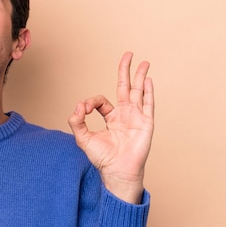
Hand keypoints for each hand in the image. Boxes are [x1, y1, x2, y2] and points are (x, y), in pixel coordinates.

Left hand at [68, 52, 153, 203]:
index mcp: (112, 118)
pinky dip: (148, 92)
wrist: (117, 172)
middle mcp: (125, 115)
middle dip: (125, 71)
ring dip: (140, 76)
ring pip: (139, 92)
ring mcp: (137, 118)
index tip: (83, 109)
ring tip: (143, 62)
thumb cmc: (102, 158)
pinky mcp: (145, 123)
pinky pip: (148, 104)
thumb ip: (77, 122)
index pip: (102, 101)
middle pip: (125, 88)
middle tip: (127, 54)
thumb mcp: (83, 139)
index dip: (90, 102)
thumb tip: (78, 105)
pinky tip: (148, 80)